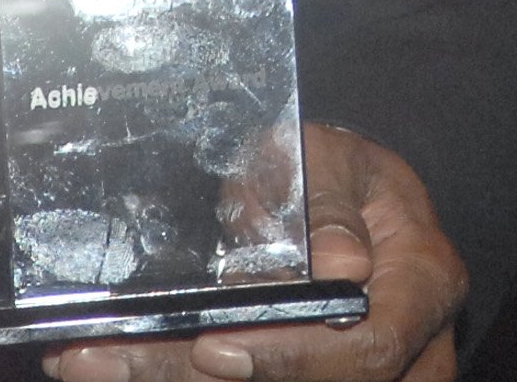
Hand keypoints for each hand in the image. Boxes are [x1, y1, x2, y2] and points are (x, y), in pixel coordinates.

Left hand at [46, 121, 464, 381]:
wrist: (359, 204)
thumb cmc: (346, 173)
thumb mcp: (336, 155)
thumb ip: (326, 199)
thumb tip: (341, 266)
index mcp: (426, 285)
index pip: (367, 345)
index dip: (289, 356)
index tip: (214, 346)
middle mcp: (410, 354)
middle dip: (200, 377)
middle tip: (105, 359)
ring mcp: (367, 380)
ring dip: (173, 381)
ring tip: (90, 361)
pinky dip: (179, 376)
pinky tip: (114, 363)